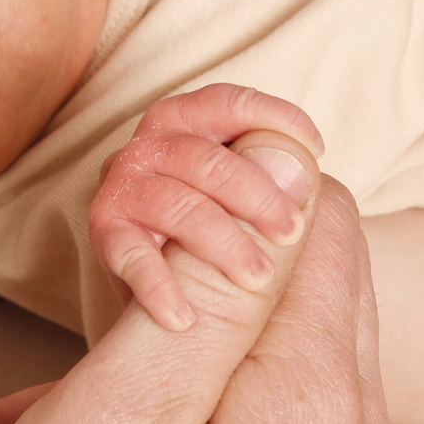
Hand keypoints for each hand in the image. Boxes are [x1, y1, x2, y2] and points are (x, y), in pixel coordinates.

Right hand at [0, 131, 390, 423]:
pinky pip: (272, 410)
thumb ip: (211, 287)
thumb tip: (289, 165)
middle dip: (214, 240)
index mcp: (317, 395)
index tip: (137, 197)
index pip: (318, 207)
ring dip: (187, 323)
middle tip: (101, 268)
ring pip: (285, 338)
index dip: (230, 175)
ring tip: (63, 384)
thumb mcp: (114, 417)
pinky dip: (193, 394)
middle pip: (315, 266)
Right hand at [86, 84, 325, 330]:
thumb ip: (276, 182)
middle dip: (257, 195)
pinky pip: (132, 256)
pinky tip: (185, 319)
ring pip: (177, 204)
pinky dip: (160, 288)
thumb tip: (300, 169)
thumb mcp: (250, 203)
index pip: (228, 104)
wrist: (159, 306)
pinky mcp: (106, 235)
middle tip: (292, 232)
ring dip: (223, 243)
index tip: (317, 148)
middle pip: (206, 159)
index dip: (274, 118)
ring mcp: (124, 188)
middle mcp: (150, 147)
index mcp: (187, 124)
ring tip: (257, 278)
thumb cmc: (217, 235)